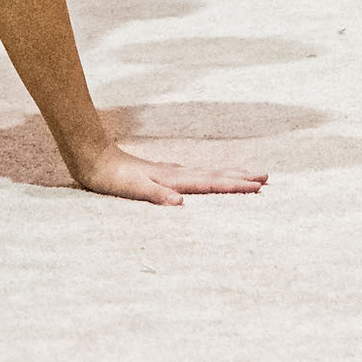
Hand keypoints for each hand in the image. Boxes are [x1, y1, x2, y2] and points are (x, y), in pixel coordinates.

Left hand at [71, 140, 266, 205]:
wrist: (95, 157)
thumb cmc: (112, 177)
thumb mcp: (132, 189)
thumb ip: (156, 194)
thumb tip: (181, 203)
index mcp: (173, 178)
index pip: (210, 183)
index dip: (234, 186)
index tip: (257, 187)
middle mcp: (176, 173)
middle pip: (215, 175)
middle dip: (240, 177)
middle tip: (266, 179)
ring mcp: (172, 172)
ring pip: (208, 173)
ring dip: (230, 175)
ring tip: (249, 176)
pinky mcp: (164, 174)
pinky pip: (197, 176)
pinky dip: (211, 177)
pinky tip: (212, 178)